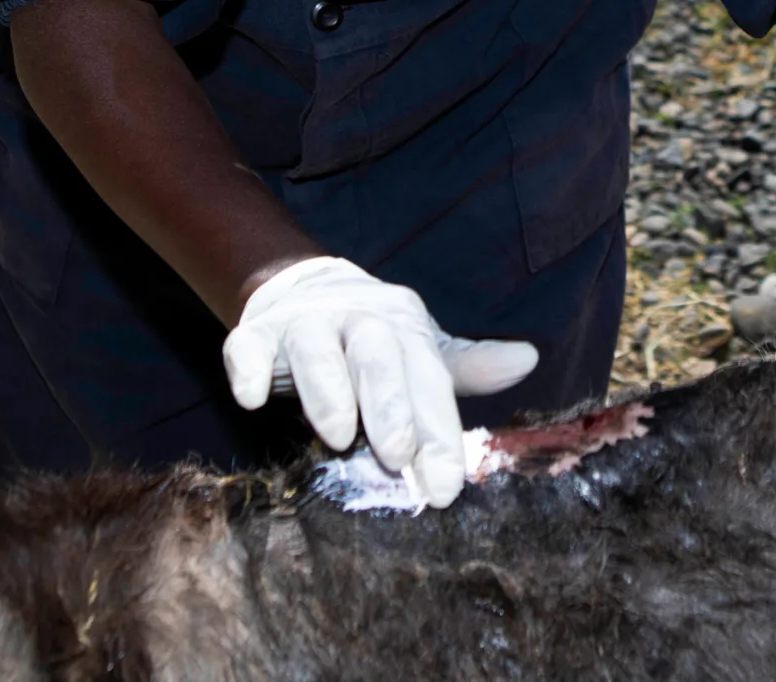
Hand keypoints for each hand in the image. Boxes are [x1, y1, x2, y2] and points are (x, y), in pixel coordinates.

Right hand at [222, 256, 538, 507]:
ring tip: (337, 433)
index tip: (447, 486)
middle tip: (400, 454)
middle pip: (378, 357)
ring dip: (327, 389)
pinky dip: (247, 368)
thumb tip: (528, 360)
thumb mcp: (423, 350)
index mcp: (403, 327)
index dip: (439, 433)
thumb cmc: (375, 339)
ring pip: (315, 350)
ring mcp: (305, 326)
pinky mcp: (256, 334)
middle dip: (390, 405)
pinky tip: (251, 398)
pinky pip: (247, 345)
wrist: (307, 289)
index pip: (427, 380)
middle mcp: (357, 321)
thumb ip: (467, 367)